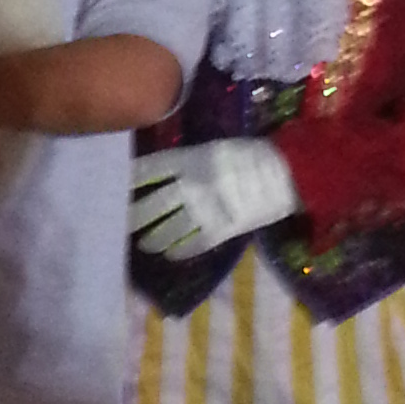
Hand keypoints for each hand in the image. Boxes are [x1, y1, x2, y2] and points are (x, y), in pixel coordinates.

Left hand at [128, 138, 296, 260]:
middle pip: (154, 204)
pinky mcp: (222, 229)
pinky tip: (170, 255)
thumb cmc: (252, 155)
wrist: (287, 173)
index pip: (151, 170)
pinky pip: (193, 244)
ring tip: (144, 243)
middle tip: (121, 223)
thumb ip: (188, 161)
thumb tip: (165, 174)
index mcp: (191, 159)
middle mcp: (193, 184)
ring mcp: (206, 209)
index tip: (117, 187)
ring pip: (169, 229)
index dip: (131, 180)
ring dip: (153, 238)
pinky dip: (179, 251)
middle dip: (134, 216)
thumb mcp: (215, 148)